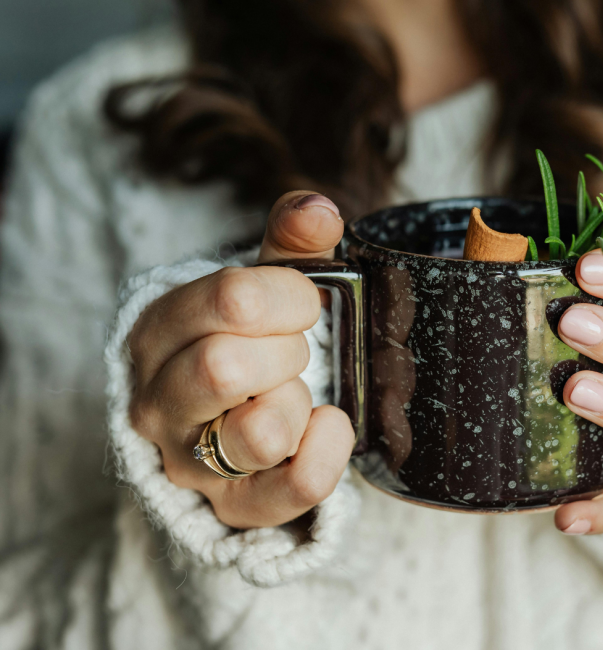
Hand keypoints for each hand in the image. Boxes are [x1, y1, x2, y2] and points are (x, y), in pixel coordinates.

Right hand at [128, 191, 354, 528]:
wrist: (228, 423)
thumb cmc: (247, 343)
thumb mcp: (263, 288)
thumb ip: (291, 244)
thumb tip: (319, 209)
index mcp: (159, 331)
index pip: (231, 299)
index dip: (289, 296)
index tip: (303, 304)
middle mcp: (158, 401)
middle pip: (225, 367)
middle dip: (286, 351)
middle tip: (294, 353)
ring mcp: (191, 462)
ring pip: (259, 432)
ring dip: (297, 403)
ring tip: (294, 395)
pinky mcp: (234, 507)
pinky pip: (295, 487)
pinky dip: (328, 451)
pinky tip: (328, 426)